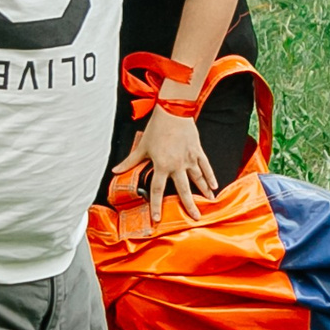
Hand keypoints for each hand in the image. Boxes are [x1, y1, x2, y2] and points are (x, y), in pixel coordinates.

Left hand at [134, 106, 217, 220]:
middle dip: (189, 205)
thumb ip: (130, 161)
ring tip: (209, 203)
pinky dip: (210, 176)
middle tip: (195, 217)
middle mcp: (177, 165)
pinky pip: (205, 166)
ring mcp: (189, 158)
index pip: (158, 190)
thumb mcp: (142, 146)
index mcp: (162, 165)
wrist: (173, 111)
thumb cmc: (157, 127)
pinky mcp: (197, 151)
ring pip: (198, 179)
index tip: (158, 218)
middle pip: (183, 189)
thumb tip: (116, 170)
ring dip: (204, 192)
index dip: (157, 205)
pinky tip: (214, 185)